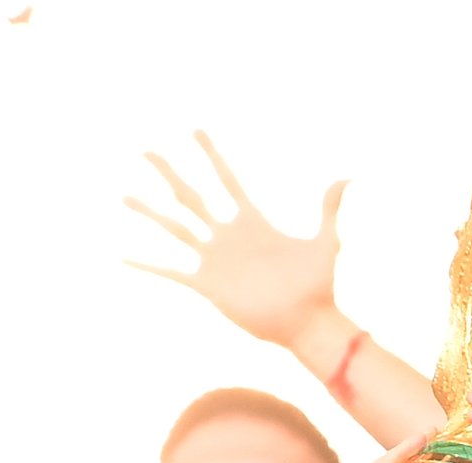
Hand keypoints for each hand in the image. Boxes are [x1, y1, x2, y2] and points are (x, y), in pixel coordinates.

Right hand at [125, 132, 346, 349]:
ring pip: (175, 229)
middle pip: (192, 197)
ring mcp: (214, 260)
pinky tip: (125, 256)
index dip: (212, 156)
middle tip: (146, 152)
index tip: (196, 130)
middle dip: (169, 173)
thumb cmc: (318, 286)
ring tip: (125, 196)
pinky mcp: (207, 285)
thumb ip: (329, 209)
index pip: (227, 180)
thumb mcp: (324, 242)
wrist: (306, 323)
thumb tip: (347, 178)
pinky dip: (148, 264)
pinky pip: (171, 271)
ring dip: (149, 212)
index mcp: (252, 222)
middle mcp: (228, 237)